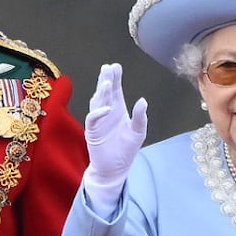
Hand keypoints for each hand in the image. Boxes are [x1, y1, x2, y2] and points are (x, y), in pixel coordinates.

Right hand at [84, 64, 147, 211]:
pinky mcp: (92, 132)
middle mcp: (107, 113)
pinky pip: (93, 119)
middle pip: (104, 93)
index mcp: (118, 110)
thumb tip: (142, 100)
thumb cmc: (126, 150)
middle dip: (106, 80)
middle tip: (108, 68)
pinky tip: (107, 108)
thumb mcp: (138, 132)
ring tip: (106, 82)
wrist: (115, 169)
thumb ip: (140, 117)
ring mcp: (98, 121)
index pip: (115, 91)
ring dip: (100, 93)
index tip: (115, 66)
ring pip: (97, 103)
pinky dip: (98, 113)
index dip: (115, 79)